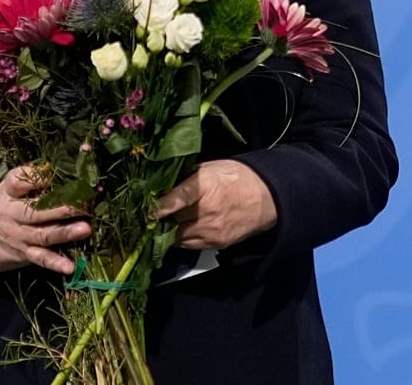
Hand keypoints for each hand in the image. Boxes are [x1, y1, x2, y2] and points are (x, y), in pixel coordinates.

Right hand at [0, 165, 90, 273]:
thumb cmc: (9, 206)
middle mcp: (12, 214)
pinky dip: (56, 263)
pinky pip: (41, 258)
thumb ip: (34, 179)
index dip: (36, 178)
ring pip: (43, 234)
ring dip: (65, 232)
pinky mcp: (25, 253)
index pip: (18, 182)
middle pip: (35, 211)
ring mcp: (19, 235)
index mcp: (8, 193)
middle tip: (83, 204)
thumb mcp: (13, 189)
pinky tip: (70, 266)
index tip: (55, 173)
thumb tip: (64, 168)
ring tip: (85, 229)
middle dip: (61, 208)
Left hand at [156, 159, 276, 249]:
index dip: (158, 207)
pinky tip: (183, 226)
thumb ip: (185, 178)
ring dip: (170, 228)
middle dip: (161, 216)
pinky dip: (181, 237)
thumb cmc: (236, 178)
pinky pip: (187, 244)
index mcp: (206, 186)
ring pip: (176, 235)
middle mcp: (208, 210)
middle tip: (153, 210)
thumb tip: (160, 185)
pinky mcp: (216, 243)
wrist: (266, 197)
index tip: (144, 210)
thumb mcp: (209, 168)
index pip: (175, 199)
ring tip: (170, 218)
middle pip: (172, 219)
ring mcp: (212, 230)